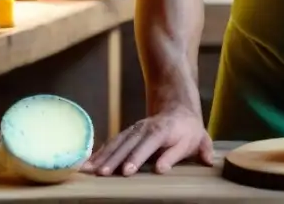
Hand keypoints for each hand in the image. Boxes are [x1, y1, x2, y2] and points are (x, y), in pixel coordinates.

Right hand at [82, 108, 213, 175]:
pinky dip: (99, 153)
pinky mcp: (128, 133)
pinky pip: (112, 143)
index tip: (127, 171)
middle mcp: (146, 128)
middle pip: (128, 144)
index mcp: (163, 130)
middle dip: (114, 159)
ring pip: (117, 143)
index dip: (137, 157)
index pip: (149, 144)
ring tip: (88, 170)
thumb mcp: (196, 141)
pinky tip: (88, 164)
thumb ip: (178, 154)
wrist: (179, 110)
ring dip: (102, 156)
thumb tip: (161, 168)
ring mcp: (135, 129)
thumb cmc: (189, 132)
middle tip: (102, 174)